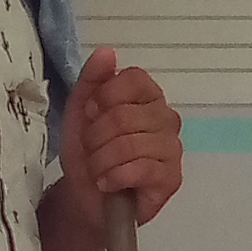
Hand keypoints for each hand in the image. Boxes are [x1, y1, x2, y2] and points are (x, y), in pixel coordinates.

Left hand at [63, 47, 181, 226]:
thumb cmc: (86, 152)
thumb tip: (107, 53)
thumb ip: (92, 80)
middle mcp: (165, 118)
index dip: (105, 97)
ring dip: (102, 160)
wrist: (84, 197)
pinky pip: (141, 169)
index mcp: (147, 97)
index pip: (134, 79)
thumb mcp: (79, 112)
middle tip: (92, 151)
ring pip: (131, 144)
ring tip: (98, 170)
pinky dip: (114, 177)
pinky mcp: (172, 178)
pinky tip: (108, 183)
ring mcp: (172, 148)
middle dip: (96, 137)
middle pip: (126, 114)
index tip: (90, 114)